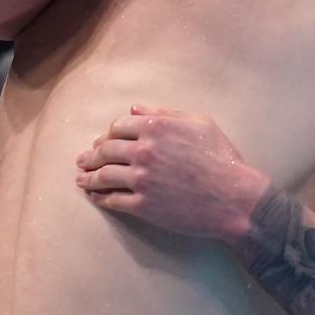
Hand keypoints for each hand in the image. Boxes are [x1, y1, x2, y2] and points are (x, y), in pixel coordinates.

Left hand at [75, 105, 269, 241]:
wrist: (233, 197)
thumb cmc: (221, 158)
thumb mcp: (199, 123)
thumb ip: (165, 113)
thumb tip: (136, 108)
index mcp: (156, 127)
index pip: (119, 126)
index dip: (109, 133)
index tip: (104, 140)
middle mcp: (144, 150)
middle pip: (105, 150)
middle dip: (91, 155)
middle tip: (84, 160)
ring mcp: (141, 179)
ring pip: (104, 175)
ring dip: (89, 176)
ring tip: (81, 178)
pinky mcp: (143, 206)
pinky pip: (113, 200)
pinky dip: (100, 198)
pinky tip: (95, 197)